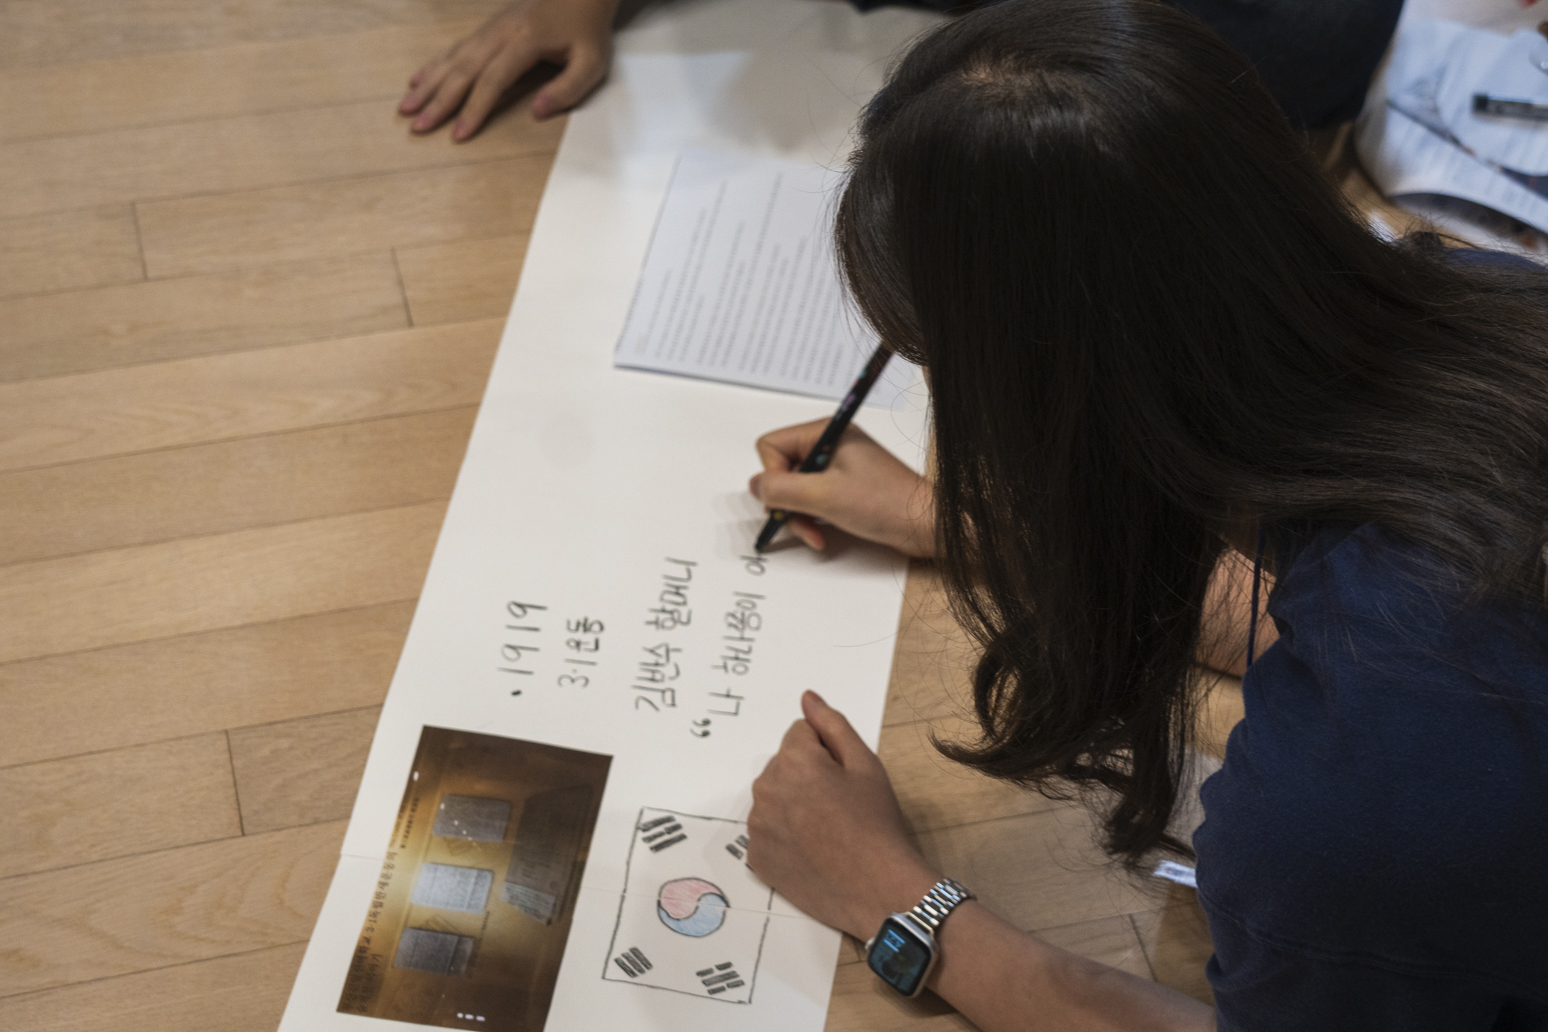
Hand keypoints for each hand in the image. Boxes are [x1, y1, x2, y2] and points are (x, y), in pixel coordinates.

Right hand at [398, 0, 618, 138]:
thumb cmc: (587, 30)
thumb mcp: (591, 63)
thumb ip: (567, 89)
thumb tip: (538, 112)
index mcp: (525, 41)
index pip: (493, 80)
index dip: (475, 108)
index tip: (458, 134)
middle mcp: (501, 33)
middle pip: (463, 69)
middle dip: (439, 101)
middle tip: (418, 126)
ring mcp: (490, 28)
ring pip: (453, 57)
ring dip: (428, 84)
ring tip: (406, 107)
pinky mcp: (487, 28)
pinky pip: (455, 47)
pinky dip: (433, 64)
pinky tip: (417, 80)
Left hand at [748, 691, 939, 938]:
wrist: (878, 891)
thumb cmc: (878, 825)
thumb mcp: (866, 765)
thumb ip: (832, 725)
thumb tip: (807, 697)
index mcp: (792, 761)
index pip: (801, 733)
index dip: (828, 752)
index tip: (845, 779)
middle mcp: (765, 789)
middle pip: (784, 765)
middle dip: (807, 776)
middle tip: (840, 807)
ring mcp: (757, 827)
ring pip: (774, 797)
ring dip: (794, 804)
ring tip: (827, 831)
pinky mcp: (756, 858)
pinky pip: (768, 830)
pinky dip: (785, 835)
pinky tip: (812, 851)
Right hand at [749, 420, 934, 555]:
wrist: (925, 524)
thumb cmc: (884, 504)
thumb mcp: (824, 496)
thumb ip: (781, 489)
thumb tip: (754, 486)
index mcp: (825, 433)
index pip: (771, 446)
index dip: (772, 476)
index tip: (789, 499)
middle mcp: (828, 445)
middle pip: (780, 471)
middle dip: (787, 502)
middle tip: (801, 524)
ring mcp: (836, 468)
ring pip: (794, 490)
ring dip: (799, 516)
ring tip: (815, 535)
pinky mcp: (843, 488)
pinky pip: (811, 501)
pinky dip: (812, 520)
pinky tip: (823, 535)